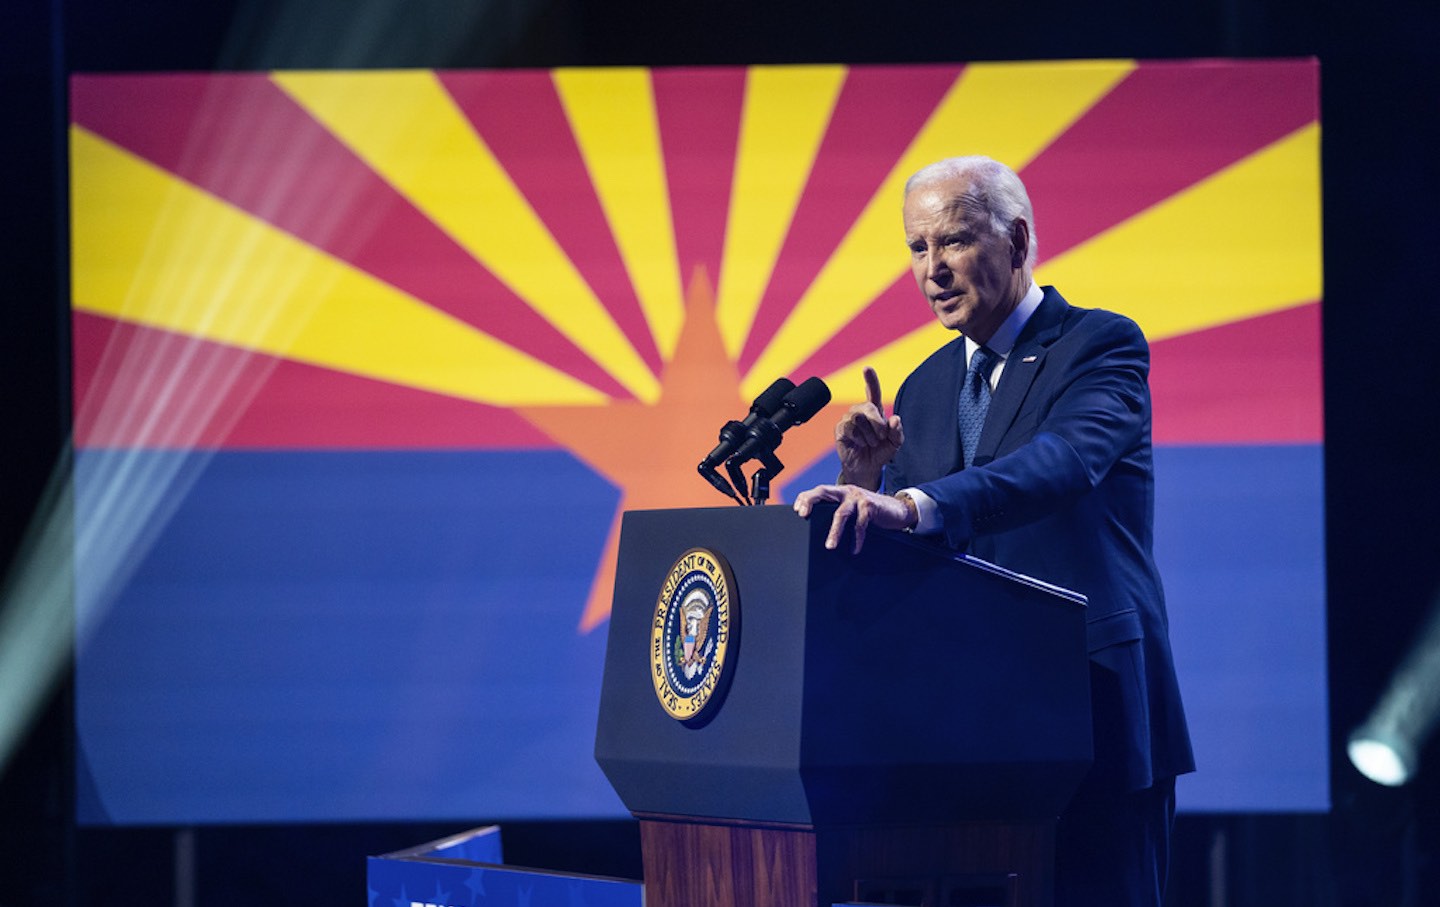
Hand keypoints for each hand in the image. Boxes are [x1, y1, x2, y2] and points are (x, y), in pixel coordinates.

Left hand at [793, 484, 914, 553]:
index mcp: (839, 492)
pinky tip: (854, 549)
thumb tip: (818, 530)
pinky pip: (860, 524)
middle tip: (802, 515)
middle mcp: (847, 491)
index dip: (806, 498)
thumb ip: (839, 513)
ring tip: (829, 546)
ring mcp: (858, 497)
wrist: (898, 510)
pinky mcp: (870, 506)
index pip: (818, 490)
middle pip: (823, 492)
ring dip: (835, 531)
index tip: (797, 510)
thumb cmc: (871, 513)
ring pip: (841, 513)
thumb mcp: (852, 510)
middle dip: (810, 501)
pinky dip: (856, 539)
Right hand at [834, 367, 902, 490]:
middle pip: (868, 407)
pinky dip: (859, 439)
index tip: (867, 368)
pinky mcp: (840, 429)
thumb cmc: (881, 452)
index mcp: (875, 411)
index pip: (872, 392)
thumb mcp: (895, 443)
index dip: (870, 380)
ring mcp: (848, 419)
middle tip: (881, 437)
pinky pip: (850, 427)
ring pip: (859, 418)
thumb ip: (897, 431)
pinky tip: (859, 444)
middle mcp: (860, 412)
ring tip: (869, 443)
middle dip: (877, 423)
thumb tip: (894, 419)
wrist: (867, 469)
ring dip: (869, 435)